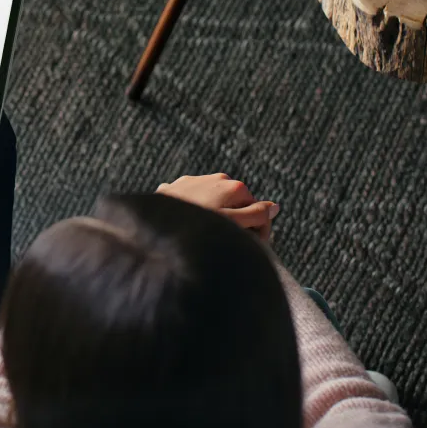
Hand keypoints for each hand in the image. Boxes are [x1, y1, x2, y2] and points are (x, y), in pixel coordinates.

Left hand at [156, 173, 278, 240]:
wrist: (152, 225)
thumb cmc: (196, 228)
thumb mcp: (233, 224)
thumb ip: (256, 215)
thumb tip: (274, 207)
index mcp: (233, 186)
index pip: (257, 209)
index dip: (258, 231)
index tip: (251, 249)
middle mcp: (214, 178)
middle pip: (235, 205)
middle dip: (236, 223)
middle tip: (228, 245)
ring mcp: (191, 181)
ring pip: (212, 202)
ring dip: (214, 217)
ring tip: (204, 238)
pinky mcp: (171, 189)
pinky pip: (189, 202)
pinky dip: (192, 213)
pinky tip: (184, 228)